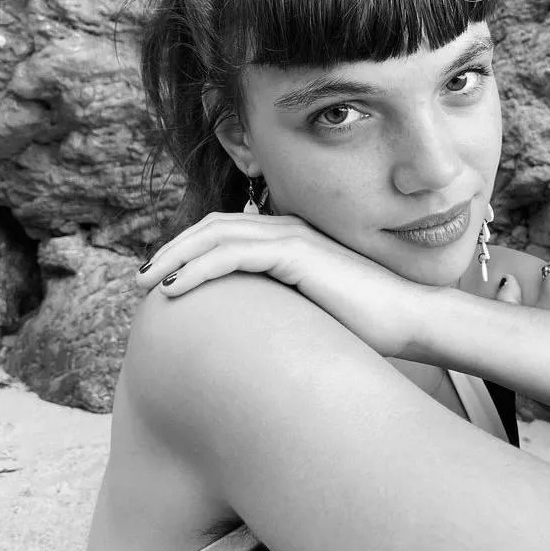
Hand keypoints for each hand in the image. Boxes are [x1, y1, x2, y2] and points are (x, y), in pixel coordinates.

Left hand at [136, 212, 423, 356]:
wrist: (408, 317)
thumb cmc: (363, 321)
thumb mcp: (308, 307)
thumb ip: (278, 301)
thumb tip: (245, 323)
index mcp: (287, 239)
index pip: (224, 231)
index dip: (187, 248)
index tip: (161, 277)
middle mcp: (286, 230)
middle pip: (212, 226)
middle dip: (171, 249)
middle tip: (141, 278)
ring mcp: (292, 238)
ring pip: (216, 235)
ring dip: (175, 256)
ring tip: (147, 283)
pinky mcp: (298, 253)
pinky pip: (234, 254)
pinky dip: (199, 268)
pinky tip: (176, 290)